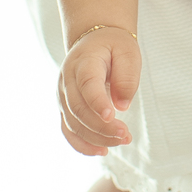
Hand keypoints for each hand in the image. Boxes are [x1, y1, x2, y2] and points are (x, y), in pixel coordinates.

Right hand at [57, 26, 140, 156]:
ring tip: (121, 141)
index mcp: (84, 61)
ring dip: (96, 137)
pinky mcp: (65, 108)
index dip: (97, 102)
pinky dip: (82, 144)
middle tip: (126, 135)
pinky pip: (68, 130)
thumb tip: (122, 106)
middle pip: (79, 108)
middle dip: (102, 126)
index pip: (87, 84)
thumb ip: (127, 76)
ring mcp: (63, 95)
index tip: (112, 116)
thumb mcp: (128, 52)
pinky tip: (102, 150)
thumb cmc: (113, 46)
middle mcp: (67, 80)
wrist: (94, 41)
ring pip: (73, 123)